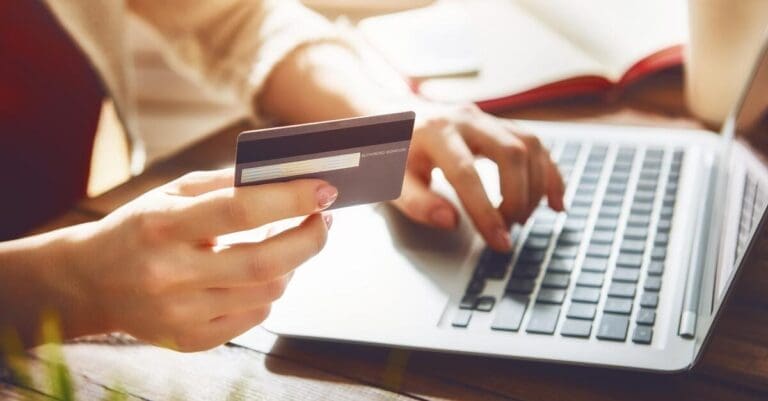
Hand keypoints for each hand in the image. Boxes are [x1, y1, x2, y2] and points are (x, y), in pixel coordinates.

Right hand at [64, 169, 335, 350]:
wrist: (90, 280)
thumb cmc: (141, 227)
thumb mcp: (172, 193)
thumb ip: (226, 183)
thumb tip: (289, 179)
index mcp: (163, 225)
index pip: (242, 210)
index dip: (292, 199)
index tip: (325, 190)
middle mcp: (169, 273)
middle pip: (265, 262)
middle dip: (310, 238)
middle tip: (325, 220)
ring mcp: (179, 313)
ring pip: (267, 291)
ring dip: (293, 264)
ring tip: (293, 243)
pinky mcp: (189, 339)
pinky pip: (254, 316)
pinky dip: (269, 291)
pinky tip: (263, 274)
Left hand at [392, 104, 564, 251]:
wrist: (394, 116)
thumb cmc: (393, 152)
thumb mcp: (391, 180)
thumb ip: (417, 203)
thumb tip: (449, 221)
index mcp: (434, 133)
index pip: (467, 174)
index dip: (486, 211)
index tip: (499, 241)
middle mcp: (465, 119)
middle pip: (510, 153)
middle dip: (517, 198)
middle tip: (509, 229)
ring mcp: (486, 119)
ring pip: (529, 146)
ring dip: (535, 187)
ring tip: (522, 218)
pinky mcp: (500, 125)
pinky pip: (535, 145)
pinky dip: (549, 174)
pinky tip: (554, 201)